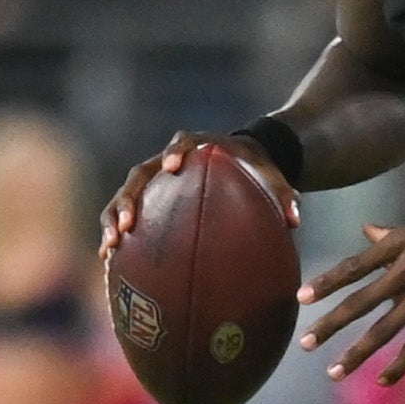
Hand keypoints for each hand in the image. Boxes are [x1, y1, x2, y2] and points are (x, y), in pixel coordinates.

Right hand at [98, 130, 301, 254]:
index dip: (176, 151)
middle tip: (125, 224)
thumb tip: (296, 221)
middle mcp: (167, 160)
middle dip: (128, 198)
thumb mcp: (273, 178)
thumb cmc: (256, 170)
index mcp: (197, 147)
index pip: (182, 143)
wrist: (241, 163)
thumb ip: (284, 195)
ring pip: (125, 196)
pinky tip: (110, 261)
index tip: (172, 165)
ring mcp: (153, 180)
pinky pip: (125, 214)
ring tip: (108, 248)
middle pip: (140, 174)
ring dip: (113, 219)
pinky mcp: (148, 198)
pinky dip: (116, 233)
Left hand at [299, 221, 404, 385]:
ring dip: (356, 354)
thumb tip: (365, 231)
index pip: (354, 267)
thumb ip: (390, 237)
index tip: (301, 298)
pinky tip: (382, 381)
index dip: (326, 282)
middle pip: (360, 302)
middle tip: (306, 343)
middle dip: (331, 325)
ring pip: (383, 331)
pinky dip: (398, 366)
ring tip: (333, 373)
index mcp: (398, 246)